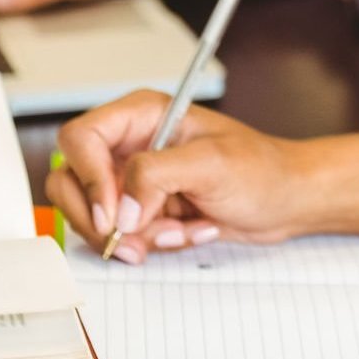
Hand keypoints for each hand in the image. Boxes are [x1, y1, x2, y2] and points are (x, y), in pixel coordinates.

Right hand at [50, 90, 313, 261]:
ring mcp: (133, 180)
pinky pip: (123, 236)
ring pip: (93, 216)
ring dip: (134, 235)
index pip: (81, 139)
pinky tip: (188, 231)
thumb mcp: (212, 163)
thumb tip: (120, 208)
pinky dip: (152, 243)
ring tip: (179, 230)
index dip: (87, 178)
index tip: (113, 213)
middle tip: (131, 238)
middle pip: (71, 181)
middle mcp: (131, 145)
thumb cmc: (262, 169)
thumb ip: (157, 176)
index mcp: (143, 115)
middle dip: (100, 218)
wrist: (286, 200)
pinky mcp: (144, 210)